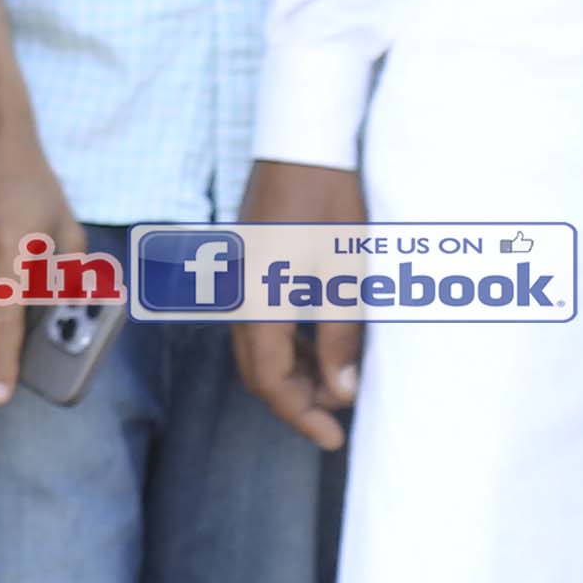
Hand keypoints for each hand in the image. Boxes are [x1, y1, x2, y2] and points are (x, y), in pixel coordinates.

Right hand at [231, 154, 366, 447]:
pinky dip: (287, 345)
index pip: (270, 381)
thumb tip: (341, 393)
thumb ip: (341, 338)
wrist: (304, 144)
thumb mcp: (345, 275)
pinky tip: (319, 347)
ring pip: (257, 348)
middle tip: (335, 421)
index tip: (333, 438)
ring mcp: (239, 281)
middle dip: (294, 401)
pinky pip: (259, 322)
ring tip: (334, 387)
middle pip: (257, 370)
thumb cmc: (329, 203)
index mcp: (258, 303)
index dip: (300, 415)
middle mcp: (237, 297)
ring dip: (292, 374)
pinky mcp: (248, 266)